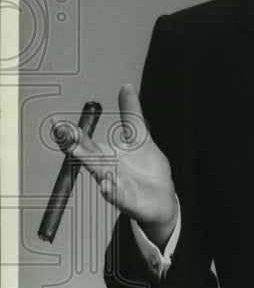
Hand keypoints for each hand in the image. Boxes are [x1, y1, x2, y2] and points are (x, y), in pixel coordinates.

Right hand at [52, 84, 177, 248]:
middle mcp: (108, 170)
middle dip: (75, 146)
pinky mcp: (129, 200)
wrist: (162, 199)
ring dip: (92, 165)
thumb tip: (126, 86)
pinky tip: (105, 185)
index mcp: (107, 155)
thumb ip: (131, 113)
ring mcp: (117, 186)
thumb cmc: (146, 169)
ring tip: (79, 154)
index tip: (57, 122)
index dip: (72, 133)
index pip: (86, 142)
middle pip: (89, 157)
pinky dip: (111, 191)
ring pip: (101, 175)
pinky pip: (118, 196)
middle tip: (62, 133)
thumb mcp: (140, 137)